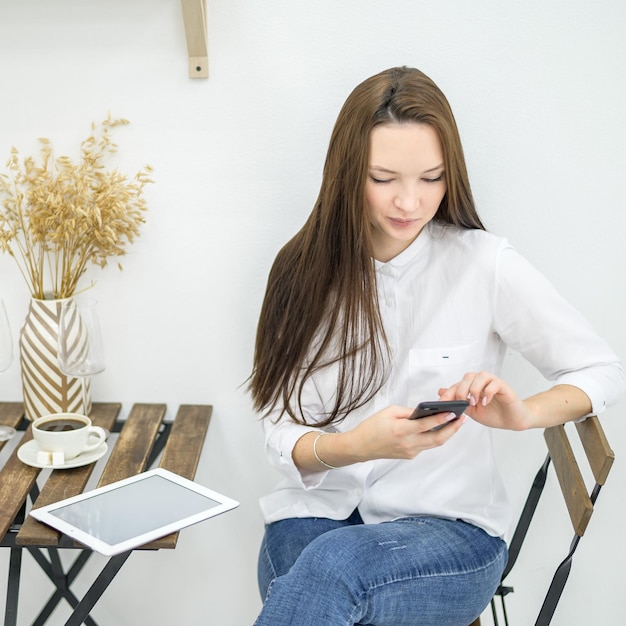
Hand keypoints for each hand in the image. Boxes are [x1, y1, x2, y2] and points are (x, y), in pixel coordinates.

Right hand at [348, 404, 467, 461]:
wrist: (360, 447)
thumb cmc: (372, 427)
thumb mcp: (389, 411)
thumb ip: (409, 412)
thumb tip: (425, 412)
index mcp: (401, 430)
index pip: (426, 425)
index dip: (441, 419)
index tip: (453, 413)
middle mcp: (408, 443)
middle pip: (437, 438)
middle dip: (452, 429)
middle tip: (462, 419)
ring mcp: (410, 451)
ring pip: (434, 443)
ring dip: (447, 433)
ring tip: (456, 423)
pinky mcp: (410, 455)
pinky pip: (426, 445)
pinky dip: (434, 436)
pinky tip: (439, 428)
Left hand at [438, 371, 530, 430]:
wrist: (512, 420)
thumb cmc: (493, 414)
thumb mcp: (471, 411)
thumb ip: (458, 402)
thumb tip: (441, 392)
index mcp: (472, 386)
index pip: (457, 385)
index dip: (448, 393)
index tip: (442, 402)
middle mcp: (481, 382)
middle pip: (467, 377)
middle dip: (461, 390)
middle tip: (462, 402)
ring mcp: (492, 382)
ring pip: (480, 376)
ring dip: (474, 389)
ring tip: (475, 402)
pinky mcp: (503, 386)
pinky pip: (494, 383)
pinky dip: (488, 392)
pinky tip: (486, 402)